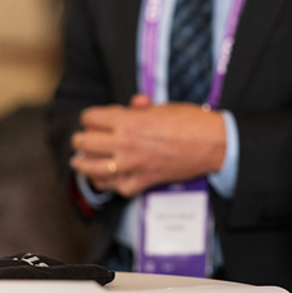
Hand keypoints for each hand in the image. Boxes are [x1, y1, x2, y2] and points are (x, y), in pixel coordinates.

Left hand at [69, 95, 226, 197]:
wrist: (212, 143)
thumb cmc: (190, 121)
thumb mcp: (162, 107)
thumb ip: (141, 108)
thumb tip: (133, 105)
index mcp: (129, 120)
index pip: (91, 118)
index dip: (89, 117)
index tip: (91, 119)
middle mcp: (126, 143)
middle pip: (85, 142)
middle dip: (80, 139)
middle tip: (81, 140)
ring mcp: (132, 165)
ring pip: (92, 168)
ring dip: (82, 164)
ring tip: (79, 161)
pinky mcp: (143, 182)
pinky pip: (115, 187)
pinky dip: (107, 183)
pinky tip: (104, 178)